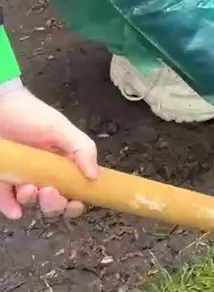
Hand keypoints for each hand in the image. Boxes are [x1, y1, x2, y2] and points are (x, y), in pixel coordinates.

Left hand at [0, 86, 98, 219]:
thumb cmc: (30, 115)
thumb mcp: (60, 128)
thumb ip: (82, 149)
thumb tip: (95, 177)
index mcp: (63, 161)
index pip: (75, 187)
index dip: (78, 199)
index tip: (75, 201)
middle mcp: (44, 172)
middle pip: (54, 200)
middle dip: (55, 203)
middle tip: (49, 192)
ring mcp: (21, 178)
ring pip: (31, 202)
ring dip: (32, 200)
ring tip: (26, 188)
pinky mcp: (2, 181)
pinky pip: (6, 201)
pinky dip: (11, 208)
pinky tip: (15, 208)